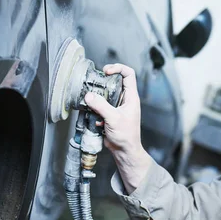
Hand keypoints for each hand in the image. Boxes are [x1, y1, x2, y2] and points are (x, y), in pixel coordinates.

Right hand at [85, 64, 150, 192]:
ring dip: (97, 96)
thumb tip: (89, 96)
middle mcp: (125, 99)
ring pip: (106, 94)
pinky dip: (95, 107)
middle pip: (115, 82)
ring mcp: (117, 106)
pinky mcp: (110, 114)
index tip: (106, 71)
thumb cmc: (126, 136)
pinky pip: (101, 105)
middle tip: (94, 83)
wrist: (124, 151)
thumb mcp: (113, 118)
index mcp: (131, 97)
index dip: (118, 68)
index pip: (128, 74)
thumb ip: (101, 106)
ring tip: (91, 100)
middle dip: (103, 82)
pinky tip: (94, 116)